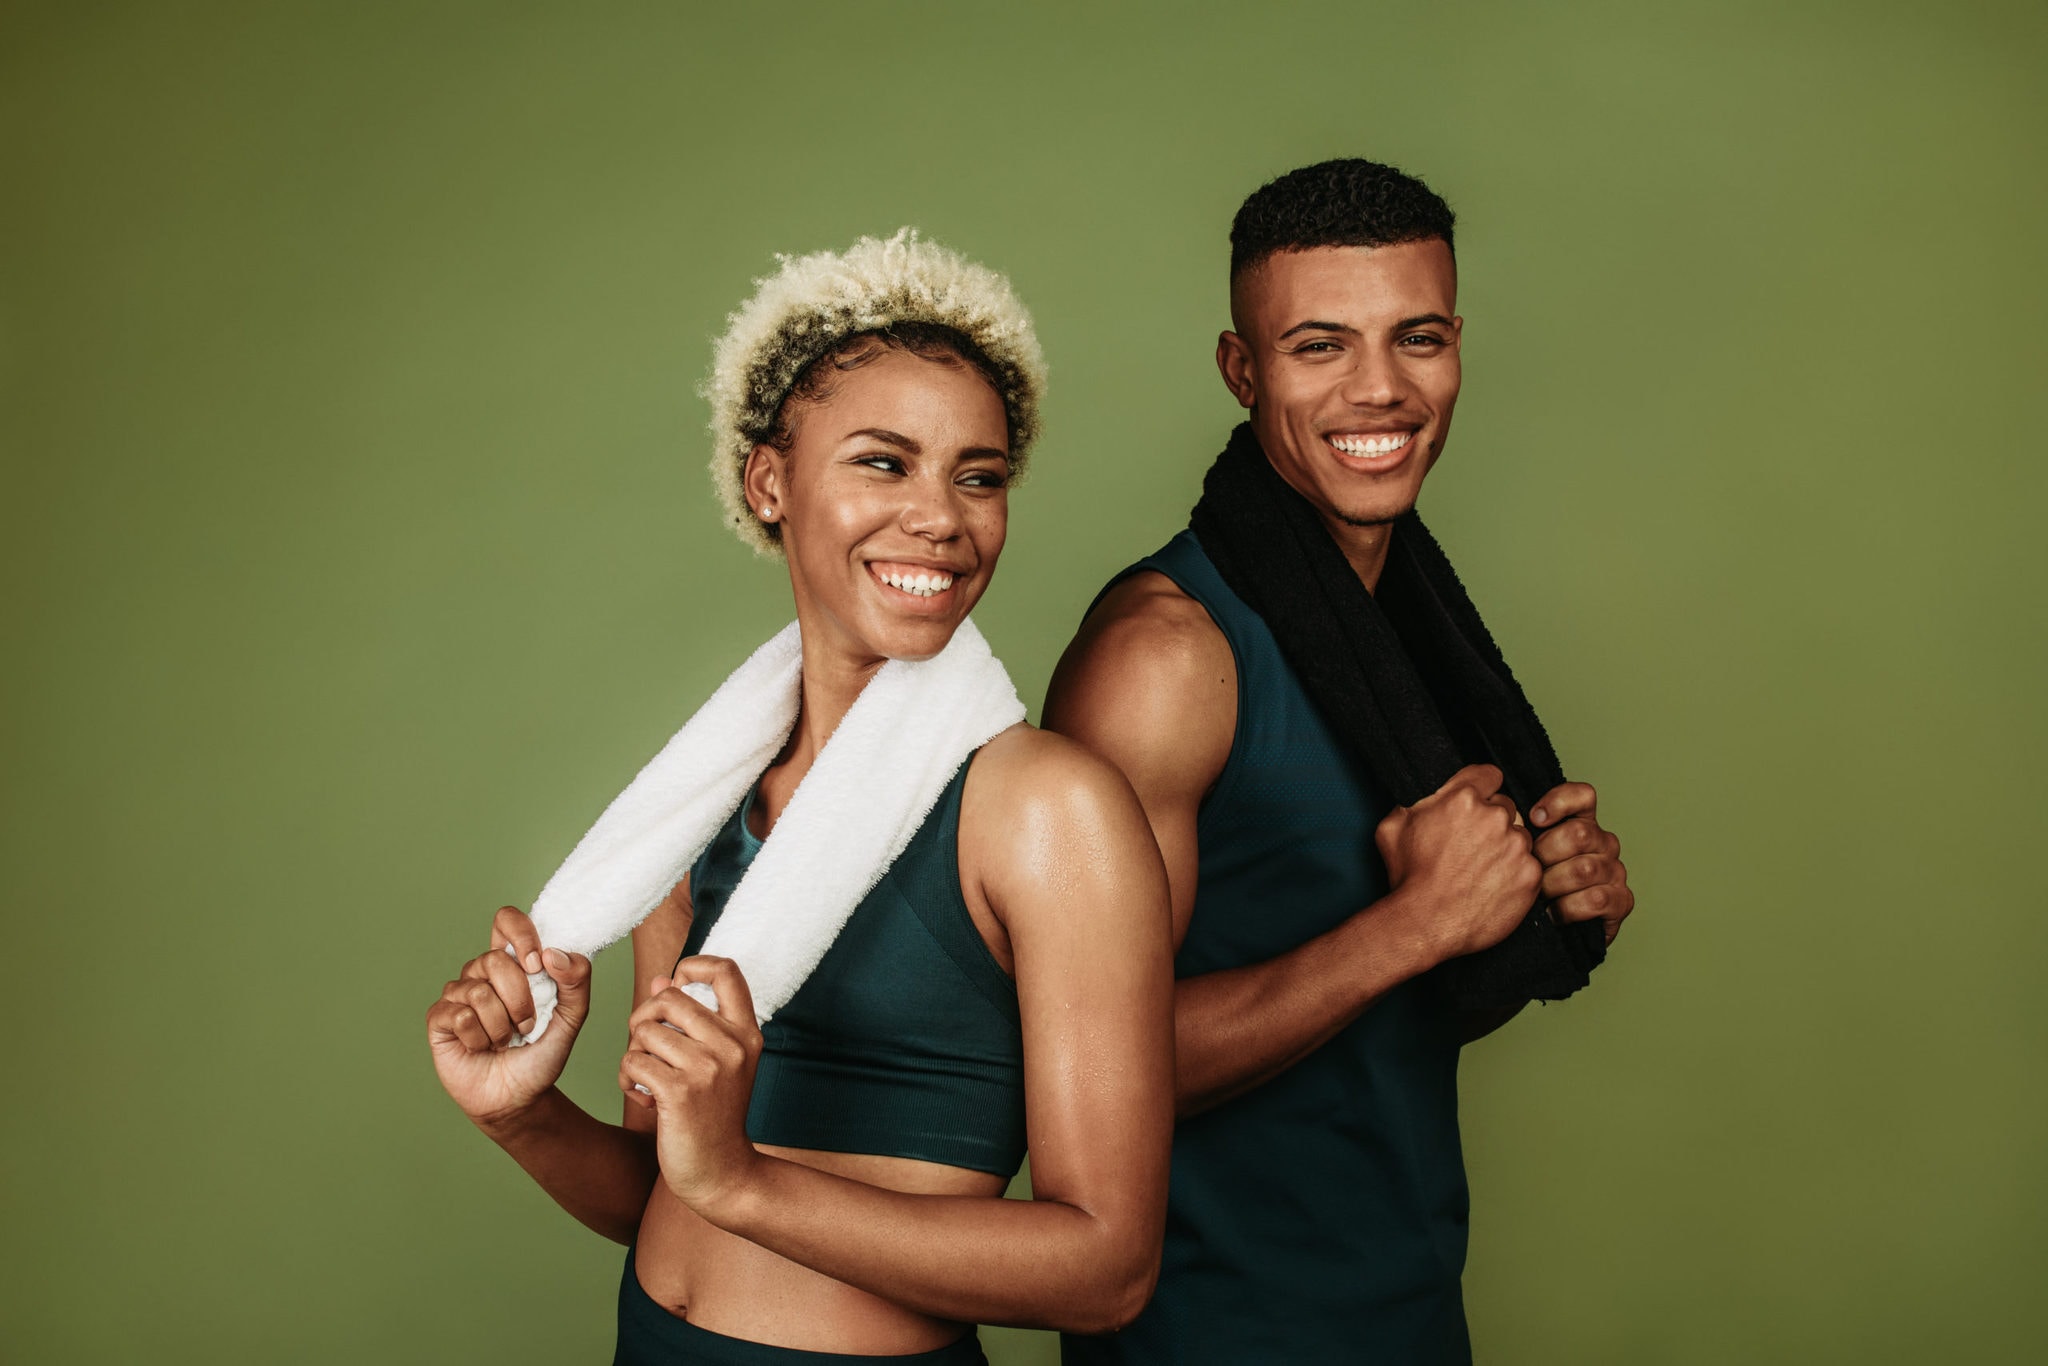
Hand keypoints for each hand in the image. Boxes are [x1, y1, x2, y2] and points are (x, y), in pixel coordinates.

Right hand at [426, 906, 591, 1129]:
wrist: (519, 1096)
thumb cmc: (541, 1053)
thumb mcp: (571, 1017)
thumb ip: (576, 981)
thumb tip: (554, 954)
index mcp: (513, 963)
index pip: (507, 921)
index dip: (521, 935)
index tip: (538, 963)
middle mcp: (482, 972)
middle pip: (496, 960)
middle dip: (520, 1000)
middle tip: (527, 1026)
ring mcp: (458, 994)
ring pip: (479, 992)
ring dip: (502, 1026)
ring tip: (505, 1041)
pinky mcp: (439, 1019)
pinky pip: (462, 1016)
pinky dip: (481, 1039)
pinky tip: (481, 1048)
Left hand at [617, 955, 764, 1219]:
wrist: (722, 1174)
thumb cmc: (714, 1116)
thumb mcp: (719, 1063)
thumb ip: (694, 1020)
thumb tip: (663, 979)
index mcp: (747, 1033)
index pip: (727, 970)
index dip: (694, 965)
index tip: (678, 985)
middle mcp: (733, 1045)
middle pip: (669, 997)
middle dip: (644, 1017)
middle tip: (646, 1045)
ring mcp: (708, 1068)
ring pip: (644, 1031)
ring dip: (633, 1054)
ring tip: (645, 1079)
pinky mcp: (680, 1092)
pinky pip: (632, 1062)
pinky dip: (627, 1079)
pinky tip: (642, 1098)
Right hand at [1374, 764, 1541, 962]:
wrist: (1426, 923)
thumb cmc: (1409, 879)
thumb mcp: (1392, 829)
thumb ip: (1412, 805)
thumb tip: (1421, 801)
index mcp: (1462, 798)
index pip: (1489, 775)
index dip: (1483, 788)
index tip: (1479, 803)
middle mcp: (1494, 817)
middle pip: (1506, 807)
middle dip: (1492, 822)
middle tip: (1473, 846)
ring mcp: (1516, 846)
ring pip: (1520, 837)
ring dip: (1507, 848)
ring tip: (1483, 871)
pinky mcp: (1530, 874)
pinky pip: (1530, 866)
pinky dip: (1516, 875)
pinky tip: (1494, 887)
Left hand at [1529, 782, 1633, 944]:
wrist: (1547, 933)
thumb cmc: (1528, 886)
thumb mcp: (1518, 854)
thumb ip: (1517, 830)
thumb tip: (1498, 804)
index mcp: (1581, 823)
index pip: (1582, 796)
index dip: (1559, 802)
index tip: (1533, 818)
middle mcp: (1603, 842)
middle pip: (1579, 833)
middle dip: (1545, 855)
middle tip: (1526, 872)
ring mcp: (1615, 870)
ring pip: (1585, 868)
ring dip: (1553, 885)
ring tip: (1535, 897)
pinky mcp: (1621, 900)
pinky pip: (1596, 899)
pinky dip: (1567, 909)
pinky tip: (1551, 914)